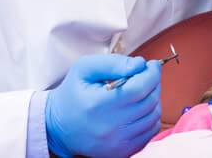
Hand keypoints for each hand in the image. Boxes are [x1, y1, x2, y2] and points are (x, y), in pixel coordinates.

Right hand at [46, 54, 161, 157]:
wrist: (57, 126)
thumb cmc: (73, 93)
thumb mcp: (85, 69)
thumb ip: (114, 63)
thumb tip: (140, 64)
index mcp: (99, 104)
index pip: (140, 88)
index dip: (152, 73)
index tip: (152, 65)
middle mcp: (109, 127)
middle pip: (150, 101)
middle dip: (154, 83)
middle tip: (146, 75)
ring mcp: (116, 143)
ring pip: (153, 117)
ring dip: (154, 100)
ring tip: (141, 92)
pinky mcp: (121, 152)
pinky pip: (150, 132)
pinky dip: (150, 118)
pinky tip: (139, 109)